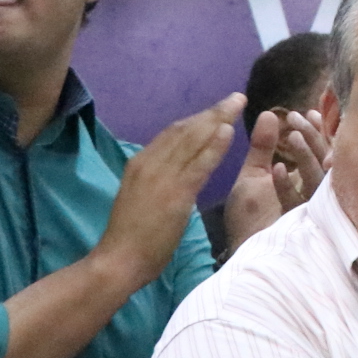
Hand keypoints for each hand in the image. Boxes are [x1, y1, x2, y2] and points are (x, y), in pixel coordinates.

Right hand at [95, 94, 242, 285]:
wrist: (118, 260)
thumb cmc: (131, 236)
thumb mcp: (141, 197)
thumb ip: (158, 179)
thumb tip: (175, 166)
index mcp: (141, 163)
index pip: (173, 133)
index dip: (198, 118)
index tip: (217, 108)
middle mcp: (150, 163)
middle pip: (185, 129)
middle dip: (213, 112)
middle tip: (236, 97)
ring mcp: (162, 177)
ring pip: (193, 140)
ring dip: (218, 120)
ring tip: (238, 104)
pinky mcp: (175, 194)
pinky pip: (199, 164)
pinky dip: (214, 146)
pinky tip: (229, 131)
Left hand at [223, 108, 327, 248]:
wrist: (238, 252)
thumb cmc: (249, 217)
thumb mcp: (254, 174)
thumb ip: (262, 146)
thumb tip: (270, 113)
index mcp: (304, 182)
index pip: (319, 152)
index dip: (316, 132)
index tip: (306, 113)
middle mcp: (313, 195)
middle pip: (325, 162)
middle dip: (313, 139)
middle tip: (298, 120)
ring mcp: (309, 210)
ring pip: (317, 180)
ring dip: (306, 156)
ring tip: (291, 137)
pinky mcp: (297, 226)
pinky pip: (296, 203)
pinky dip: (287, 185)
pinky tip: (277, 170)